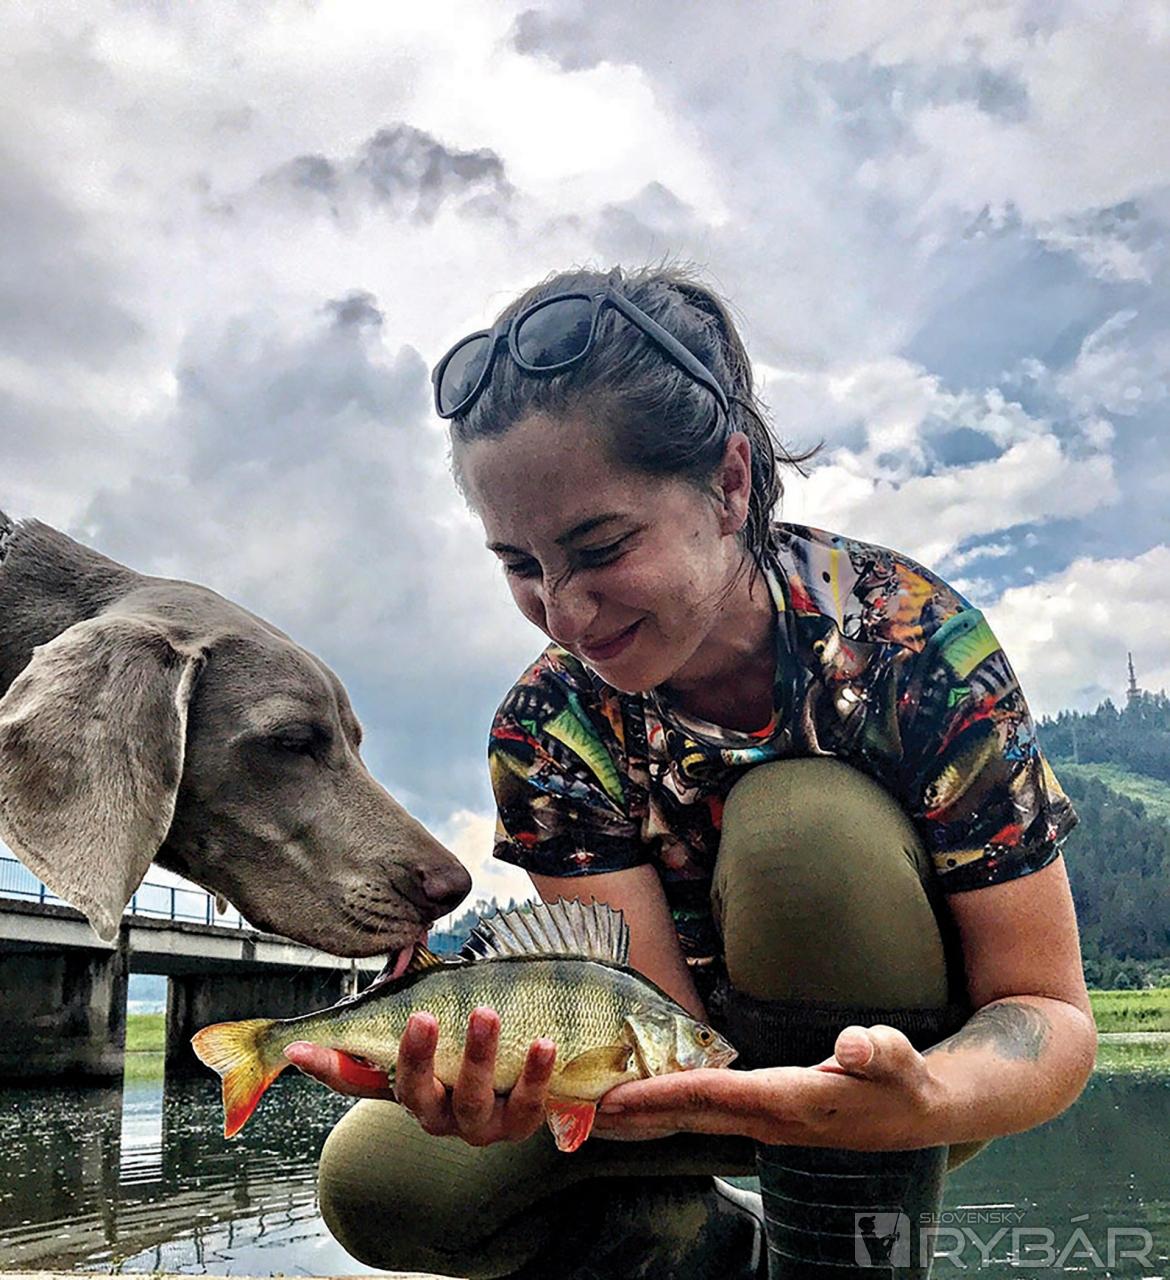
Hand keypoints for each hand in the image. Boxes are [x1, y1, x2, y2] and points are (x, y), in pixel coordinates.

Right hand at [285, 1007, 557, 1146]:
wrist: (535, 1073)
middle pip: (415, 1093)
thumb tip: (400, 950)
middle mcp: (435, 1112)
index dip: (326, 1065)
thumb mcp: (442, 1011)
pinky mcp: (520, 1121)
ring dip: (477, 1057)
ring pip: (472, 1100)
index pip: (355, 1080)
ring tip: (486, 1013)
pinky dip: (536, 1075)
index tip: (300, 1045)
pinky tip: (546, 1042)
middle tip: (423, 1014)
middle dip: (415, 1056)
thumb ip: (414, 985)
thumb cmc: (475, 1039)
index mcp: (405, 1086)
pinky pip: (528, 1104)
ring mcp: (477, 1122)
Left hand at [592, 1024, 943, 1149]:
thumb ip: (876, 1052)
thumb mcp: (898, 1060)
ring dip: (645, 1119)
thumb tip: (853, 1045)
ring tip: (596, 1115)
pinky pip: (708, 1115)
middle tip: (581, 1112)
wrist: (919, 1112)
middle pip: (688, 1116)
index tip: (616, 1097)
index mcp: (789, 1102)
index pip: (712, 1097)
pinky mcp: (769, 1117)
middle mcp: (768, 1119)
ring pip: (693, 1121)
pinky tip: (648, 1108)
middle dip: (635, 1115)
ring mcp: (766, 1123)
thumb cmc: (902, 1081)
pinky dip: (671, 1113)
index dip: (662, 1095)